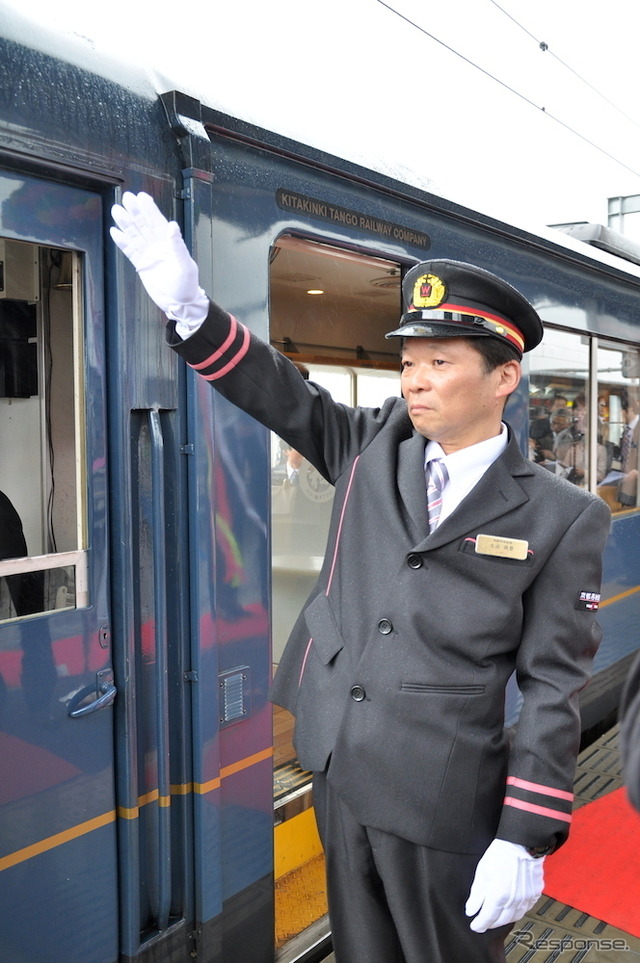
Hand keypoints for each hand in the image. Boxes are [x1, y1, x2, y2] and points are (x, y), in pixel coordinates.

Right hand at [110, 191, 207, 327]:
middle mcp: (158, 246)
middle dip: (136, 212)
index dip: (150, 210)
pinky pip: (130, 251)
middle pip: (144, 226)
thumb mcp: (186, 266)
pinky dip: (123, 242)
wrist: (179, 304)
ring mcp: (149, 255)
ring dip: (126, 223)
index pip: (158, 222)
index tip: (142, 196)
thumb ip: (178, 246)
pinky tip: (115, 231)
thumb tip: (172, 226)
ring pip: (135, 236)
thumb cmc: (187, 285)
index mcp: (170, 243)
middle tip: (126, 197)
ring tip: (116, 210)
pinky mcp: (142, 265)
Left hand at [465, 838, 544, 931]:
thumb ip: (476, 894)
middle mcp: (514, 900)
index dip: (479, 924)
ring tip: (497, 914)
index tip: (475, 926)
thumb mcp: (482, 872)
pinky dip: (517, 910)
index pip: (487, 918)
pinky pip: (526, 908)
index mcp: (498, 895)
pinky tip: (512, 906)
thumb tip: (471, 910)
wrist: (522, 843)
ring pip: (515, 917)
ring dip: (504, 918)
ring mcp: (526, 898)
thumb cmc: (501, 853)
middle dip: (491, 922)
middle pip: (501, 921)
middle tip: (484, 920)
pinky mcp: (535, 893)